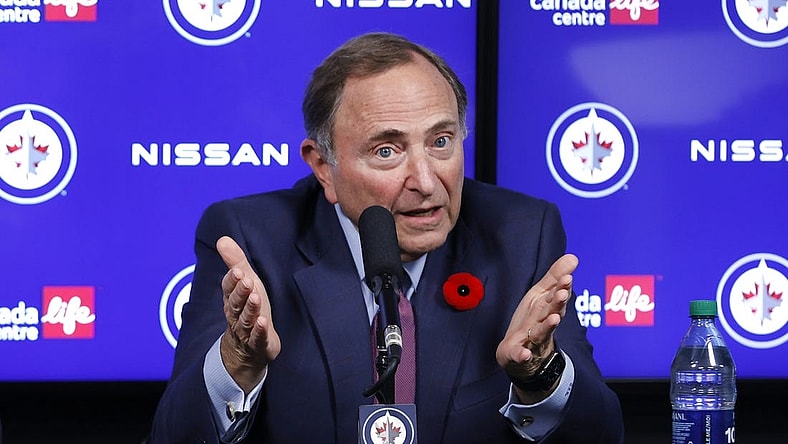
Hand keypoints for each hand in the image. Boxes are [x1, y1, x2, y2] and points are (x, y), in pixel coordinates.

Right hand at [217, 236, 280, 392]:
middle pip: (236, 303)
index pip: (229, 289)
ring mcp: (247, 331)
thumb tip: (223, 239)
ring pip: (246, 319)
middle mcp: (237, 315)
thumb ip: (235, 262)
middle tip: (246, 279)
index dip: (232, 281)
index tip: (237, 271)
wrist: (248, 350)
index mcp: (233, 299)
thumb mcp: (246, 283)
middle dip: (240, 291)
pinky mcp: (259, 344)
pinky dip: (259, 330)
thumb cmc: (249, 309)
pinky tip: (262, 322)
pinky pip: (257, 338)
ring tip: (256, 297)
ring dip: (250, 308)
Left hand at [495, 254, 576, 399]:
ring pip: (541, 332)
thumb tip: (573, 257)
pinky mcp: (518, 353)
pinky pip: (520, 354)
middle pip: (552, 312)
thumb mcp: (542, 296)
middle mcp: (544, 323)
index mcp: (548, 308)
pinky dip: (522, 355)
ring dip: (548, 326)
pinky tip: (523, 354)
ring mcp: (532, 340)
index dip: (562, 288)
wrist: (521, 356)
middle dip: (558, 304)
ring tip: (554, 319)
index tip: (567, 278)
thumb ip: (555, 278)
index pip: (557, 296)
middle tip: (563, 294)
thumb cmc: (534, 321)